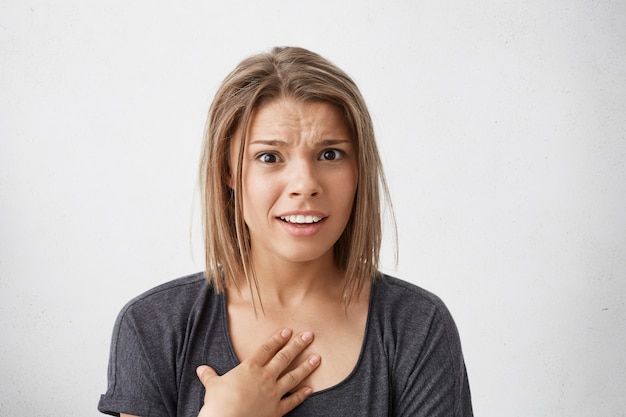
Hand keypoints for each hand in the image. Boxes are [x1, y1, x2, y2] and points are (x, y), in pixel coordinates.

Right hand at [196, 328, 320, 416]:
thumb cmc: (218, 404)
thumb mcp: (212, 386)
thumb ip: (209, 376)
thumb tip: (201, 369)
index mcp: (249, 368)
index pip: (267, 349)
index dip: (278, 339)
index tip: (288, 331)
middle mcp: (265, 377)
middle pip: (284, 358)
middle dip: (298, 345)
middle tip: (309, 335)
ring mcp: (273, 393)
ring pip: (293, 377)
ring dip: (306, 367)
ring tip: (317, 358)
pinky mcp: (277, 410)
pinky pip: (292, 400)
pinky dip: (302, 395)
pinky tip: (310, 389)